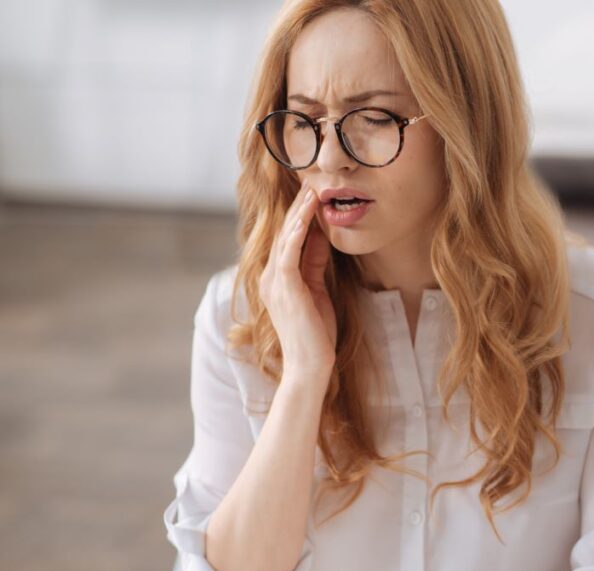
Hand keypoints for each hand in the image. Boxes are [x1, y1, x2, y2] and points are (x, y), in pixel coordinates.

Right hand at [258, 179, 336, 380]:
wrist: (310, 363)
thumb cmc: (315, 332)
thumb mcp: (318, 289)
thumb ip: (315, 263)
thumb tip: (321, 237)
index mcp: (277, 278)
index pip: (288, 239)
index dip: (300, 216)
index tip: (312, 194)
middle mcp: (270, 276)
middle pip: (284, 233)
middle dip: (298, 208)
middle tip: (310, 182)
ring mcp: (275, 281)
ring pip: (286, 237)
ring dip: (299, 212)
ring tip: (311, 190)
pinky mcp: (285, 286)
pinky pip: (290, 250)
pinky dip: (298, 230)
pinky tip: (308, 213)